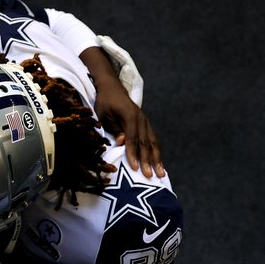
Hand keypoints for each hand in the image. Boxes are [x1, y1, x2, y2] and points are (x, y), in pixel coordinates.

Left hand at [80, 43, 165, 179]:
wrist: (112, 87)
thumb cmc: (105, 102)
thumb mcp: (103, 114)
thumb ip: (113, 128)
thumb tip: (122, 142)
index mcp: (130, 117)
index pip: (132, 139)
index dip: (133, 154)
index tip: (135, 168)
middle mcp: (141, 119)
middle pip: (145, 143)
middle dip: (148, 161)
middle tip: (149, 176)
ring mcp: (145, 122)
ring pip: (153, 143)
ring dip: (157, 159)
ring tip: (161, 174)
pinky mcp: (146, 124)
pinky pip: (153, 140)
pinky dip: (156, 153)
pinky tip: (159, 164)